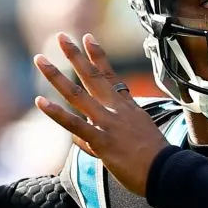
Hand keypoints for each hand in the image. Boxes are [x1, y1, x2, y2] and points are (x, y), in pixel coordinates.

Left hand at [34, 32, 171, 195]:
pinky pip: (74, 124)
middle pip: (91, 76)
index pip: (110, 75)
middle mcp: (116, 109)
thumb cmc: (155, 159)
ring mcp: (107, 123)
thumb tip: (81, 140)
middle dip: (74, 55)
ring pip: (76, 94)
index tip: (87, 37)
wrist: (167, 171)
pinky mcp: (101, 141)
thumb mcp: (138, 137)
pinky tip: (40, 102)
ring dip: (56, 75)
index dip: (97, 55)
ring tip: (39, 60)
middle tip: (60, 36)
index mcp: (127, 107)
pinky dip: (56, 113)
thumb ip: (107, 134)